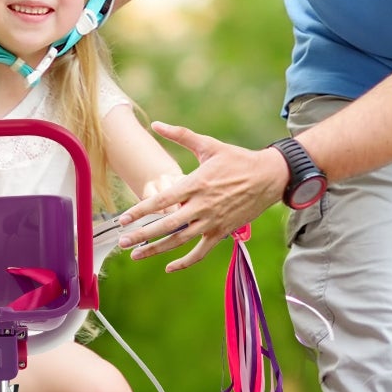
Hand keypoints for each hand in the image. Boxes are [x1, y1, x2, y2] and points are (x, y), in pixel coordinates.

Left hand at [116, 122, 287, 271]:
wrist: (269, 177)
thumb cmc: (237, 159)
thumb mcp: (208, 144)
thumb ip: (180, 135)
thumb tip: (156, 124)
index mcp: (195, 184)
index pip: (161, 201)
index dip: (140, 211)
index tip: (123, 219)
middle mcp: (202, 206)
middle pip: (166, 225)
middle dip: (141, 235)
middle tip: (122, 242)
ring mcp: (212, 221)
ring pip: (179, 241)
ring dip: (156, 250)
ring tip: (136, 255)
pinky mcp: (222, 232)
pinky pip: (201, 252)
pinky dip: (185, 262)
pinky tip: (169, 267)